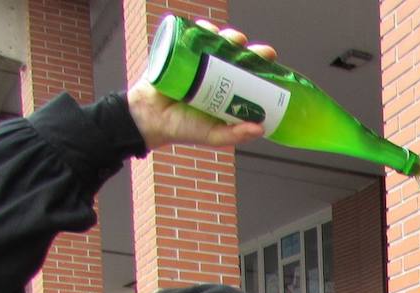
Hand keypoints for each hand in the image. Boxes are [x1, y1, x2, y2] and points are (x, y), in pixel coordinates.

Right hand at [126, 23, 273, 151]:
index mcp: (227, 91)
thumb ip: (236, 134)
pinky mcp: (180, 53)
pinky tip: (207, 29)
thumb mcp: (213, 135)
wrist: (151, 118)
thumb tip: (260, 128)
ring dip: (225, 36)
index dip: (259, 64)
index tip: (269, 56)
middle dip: (244, 47)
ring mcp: (198, 63)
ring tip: (229, 38)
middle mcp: (215, 74)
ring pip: (215, 43)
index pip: (247, 73)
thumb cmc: (183, 128)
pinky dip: (200, 29)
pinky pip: (191, 36)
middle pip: (233, 55)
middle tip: (249, 47)